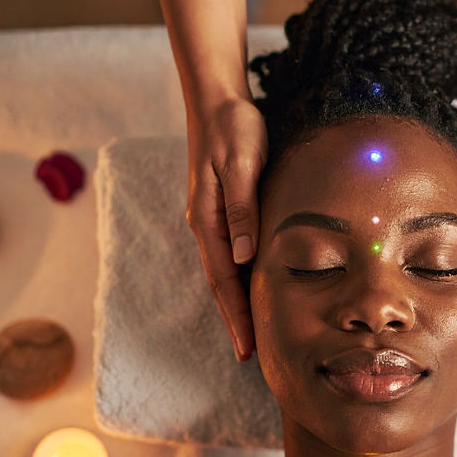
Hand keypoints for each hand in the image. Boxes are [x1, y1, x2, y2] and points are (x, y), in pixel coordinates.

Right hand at [185, 97, 267, 361]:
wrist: (218, 99)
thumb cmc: (233, 128)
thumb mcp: (241, 164)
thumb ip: (241, 210)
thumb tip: (242, 255)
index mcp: (208, 220)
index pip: (224, 280)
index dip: (236, 316)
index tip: (247, 348)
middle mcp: (206, 226)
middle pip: (221, 284)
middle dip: (235, 321)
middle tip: (249, 356)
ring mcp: (212, 220)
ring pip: (224, 273)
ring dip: (236, 305)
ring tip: (250, 335)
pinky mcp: (222, 212)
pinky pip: (229, 256)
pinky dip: (239, 280)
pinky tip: (250, 291)